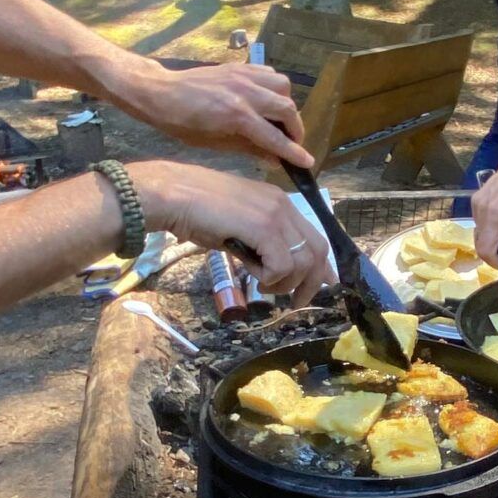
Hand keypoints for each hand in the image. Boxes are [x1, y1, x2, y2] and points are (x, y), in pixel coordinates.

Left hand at [133, 59, 310, 168]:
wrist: (162, 92)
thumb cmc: (182, 124)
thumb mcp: (214, 144)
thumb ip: (249, 149)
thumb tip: (276, 159)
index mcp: (236, 116)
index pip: (274, 137)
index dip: (293, 152)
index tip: (307, 163)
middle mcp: (245, 92)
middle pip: (286, 109)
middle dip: (295, 129)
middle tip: (292, 143)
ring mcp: (243, 76)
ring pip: (283, 87)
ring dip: (287, 105)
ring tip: (280, 119)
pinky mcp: (240, 67)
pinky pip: (270, 74)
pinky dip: (275, 88)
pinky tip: (267, 99)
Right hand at [134, 160, 330, 303]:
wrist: (174, 196)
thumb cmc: (198, 213)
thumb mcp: (239, 229)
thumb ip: (262, 245)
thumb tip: (274, 270)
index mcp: (280, 203)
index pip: (316, 238)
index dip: (323, 267)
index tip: (321, 287)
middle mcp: (284, 206)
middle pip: (318, 251)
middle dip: (310, 283)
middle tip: (293, 302)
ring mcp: (275, 214)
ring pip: (303, 261)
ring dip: (285, 283)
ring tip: (262, 285)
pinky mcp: (263, 226)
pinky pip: (282, 264)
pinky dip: (270, 277)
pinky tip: (251, 274)